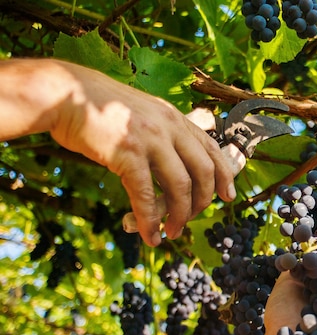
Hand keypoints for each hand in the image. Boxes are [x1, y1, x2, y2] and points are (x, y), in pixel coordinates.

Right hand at [0, 59, 235, 246]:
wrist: (63, 93)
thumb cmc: (99, 107)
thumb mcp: (142, 112)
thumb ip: (162, 132)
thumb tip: (174, 159)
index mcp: (174, 118)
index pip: (211, 148)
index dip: (224, 175)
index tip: (229, 196)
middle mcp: (168, 127)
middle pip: (203, 171)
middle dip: (202, 202)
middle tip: (190, 220)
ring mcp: (150, 140)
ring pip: (180, 187)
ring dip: (179, 216)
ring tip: (171, 233)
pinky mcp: (127, 154)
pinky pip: (146, 195)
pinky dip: (149, 220)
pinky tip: (148, 234)